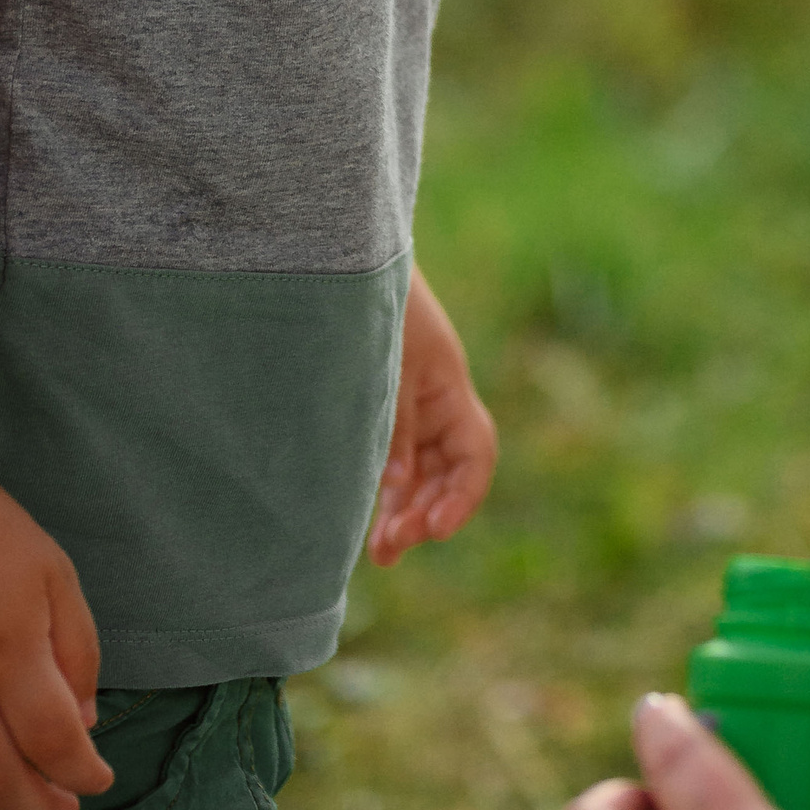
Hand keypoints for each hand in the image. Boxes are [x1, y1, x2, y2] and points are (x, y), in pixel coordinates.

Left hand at [370, 267, 497, 564]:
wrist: (334, 258)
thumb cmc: (363, 303)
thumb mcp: (383, 364)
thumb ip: (393, 424)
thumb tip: (396, 486)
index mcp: (447, 384)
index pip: (475, 452)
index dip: (462, 497)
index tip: (435, 533)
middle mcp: (434, 398)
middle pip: (447, 469)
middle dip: (427, 513)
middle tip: (391, 548)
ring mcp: (409, 401)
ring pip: (420, 470)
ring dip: (405, 510)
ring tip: (380, 552)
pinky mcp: (380, 401)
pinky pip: (395, 457)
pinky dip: (387, 488)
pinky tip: (367, 517)